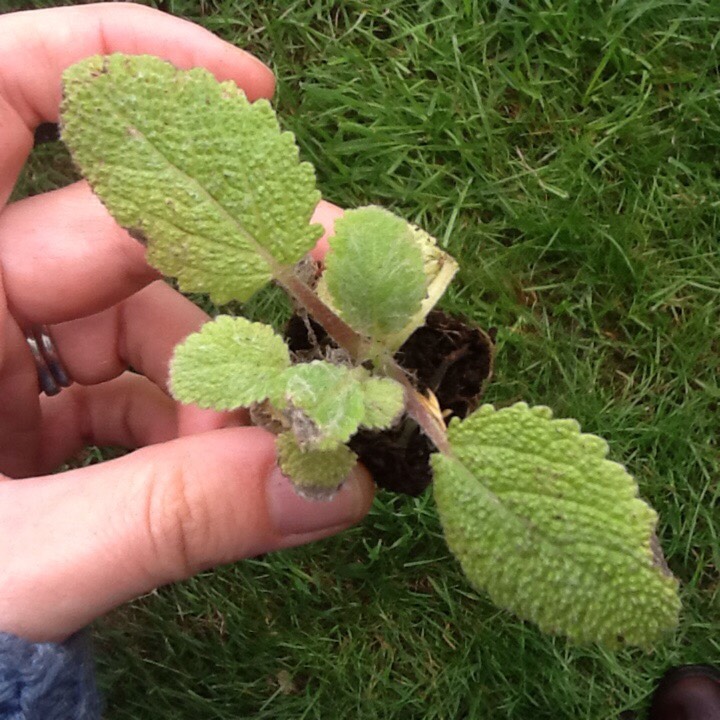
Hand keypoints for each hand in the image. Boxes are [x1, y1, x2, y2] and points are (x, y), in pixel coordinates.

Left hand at [0, 3, 372, 642]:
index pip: (3, 96)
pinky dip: (198, 421)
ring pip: (151, 324)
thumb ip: (170, 519)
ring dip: (229, 383)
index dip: (125, 61)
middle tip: (347, 311)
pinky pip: (140, 381)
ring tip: (286, 447)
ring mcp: (3, 343)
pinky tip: (235, 468)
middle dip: (248, 275)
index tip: (256, 94)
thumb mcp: (25, 560)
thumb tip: (327, 487)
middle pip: (130, 238)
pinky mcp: (36, 396)